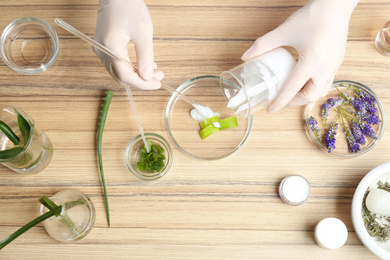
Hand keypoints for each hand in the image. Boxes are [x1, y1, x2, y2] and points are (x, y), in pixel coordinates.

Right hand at [94, 0, 163, 89]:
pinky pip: (117, 64)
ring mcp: (101, 50)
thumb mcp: (143, 32)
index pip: (126, 76)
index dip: (143, 83)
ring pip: (119, 72)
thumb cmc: (129, 7)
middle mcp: (101, 52)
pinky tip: (145, 64)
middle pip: (121, 77)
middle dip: (141, 80)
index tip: (158, 84)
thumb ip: (145, 57)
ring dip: (137, 74)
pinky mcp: (104, 47)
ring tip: (155, 71)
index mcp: (109, 48)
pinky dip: (131, 67)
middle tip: (159, 77)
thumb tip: (147, 77)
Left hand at [241, 0, 358, 112]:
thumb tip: (245, 57)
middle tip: (280, 101)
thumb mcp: (284, 31)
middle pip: (309, 96)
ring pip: (321, 91)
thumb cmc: (312, 16)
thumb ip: (263, 45)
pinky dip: (314, 86)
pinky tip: (305, 80)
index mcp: (311, 62)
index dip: (279, 102)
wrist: (336, 4)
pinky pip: (327, 82)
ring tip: (292, 92)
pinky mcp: (338, 61)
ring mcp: (334, 65)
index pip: (292, 89)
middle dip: (293, 102)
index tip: (270, 109)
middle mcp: (325, 68)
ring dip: (305, 95)